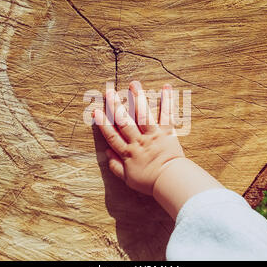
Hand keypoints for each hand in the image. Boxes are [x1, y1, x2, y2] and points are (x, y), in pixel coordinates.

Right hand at [93, 81, 184, 195]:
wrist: (170, 182)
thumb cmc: (150, 182)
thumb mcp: (128, 179)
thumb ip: (116, 166)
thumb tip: (106, 153)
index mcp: (128, 152)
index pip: (112, 136)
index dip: (103, 124)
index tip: (96, 111)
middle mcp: (138, 141)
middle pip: (124, 121)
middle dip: (116, 106)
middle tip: (109, 92)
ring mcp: (153, 135)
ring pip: (143, 114)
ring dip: (138, 98)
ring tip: (133, 84)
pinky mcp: (167, 132)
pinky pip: (166, 115)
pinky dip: (167, 101)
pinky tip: (165, 87)